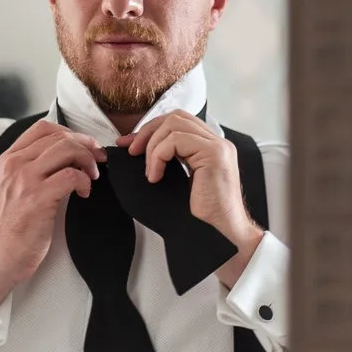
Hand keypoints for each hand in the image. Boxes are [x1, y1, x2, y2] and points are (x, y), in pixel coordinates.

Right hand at [0, 120, 106, 305]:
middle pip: (59, 136)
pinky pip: (72, 175)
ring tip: (92, 176)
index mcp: (8, 159)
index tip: (84, 144)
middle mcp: (14, 165)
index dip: (70, 132)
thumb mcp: (9, 187)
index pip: (43, 128)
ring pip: (67, 150)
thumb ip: (28, 168)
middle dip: (86, 145)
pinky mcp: (38, 199)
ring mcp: (25, 180)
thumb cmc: (7, 227)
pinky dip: (85, 181)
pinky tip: (84, 192)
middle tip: (97, 159)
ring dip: (88, 160)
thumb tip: (63, 157)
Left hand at [116, 112, 262, 287]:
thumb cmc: (201, 216)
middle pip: (175, 117)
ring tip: (150, 171)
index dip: (151, 129)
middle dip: (148, 131)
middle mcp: (217, 142)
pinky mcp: (214, 154)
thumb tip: (137, 148)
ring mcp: (218, 146)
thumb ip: (170, 161)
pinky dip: (158, 156)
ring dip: (152, 147)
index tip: (130, 145)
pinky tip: (156, 177)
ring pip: (173, 125)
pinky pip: (176, 141)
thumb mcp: (180, 182)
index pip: (178, 121)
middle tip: (132, 152)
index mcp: (211, 147)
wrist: (222, 235)